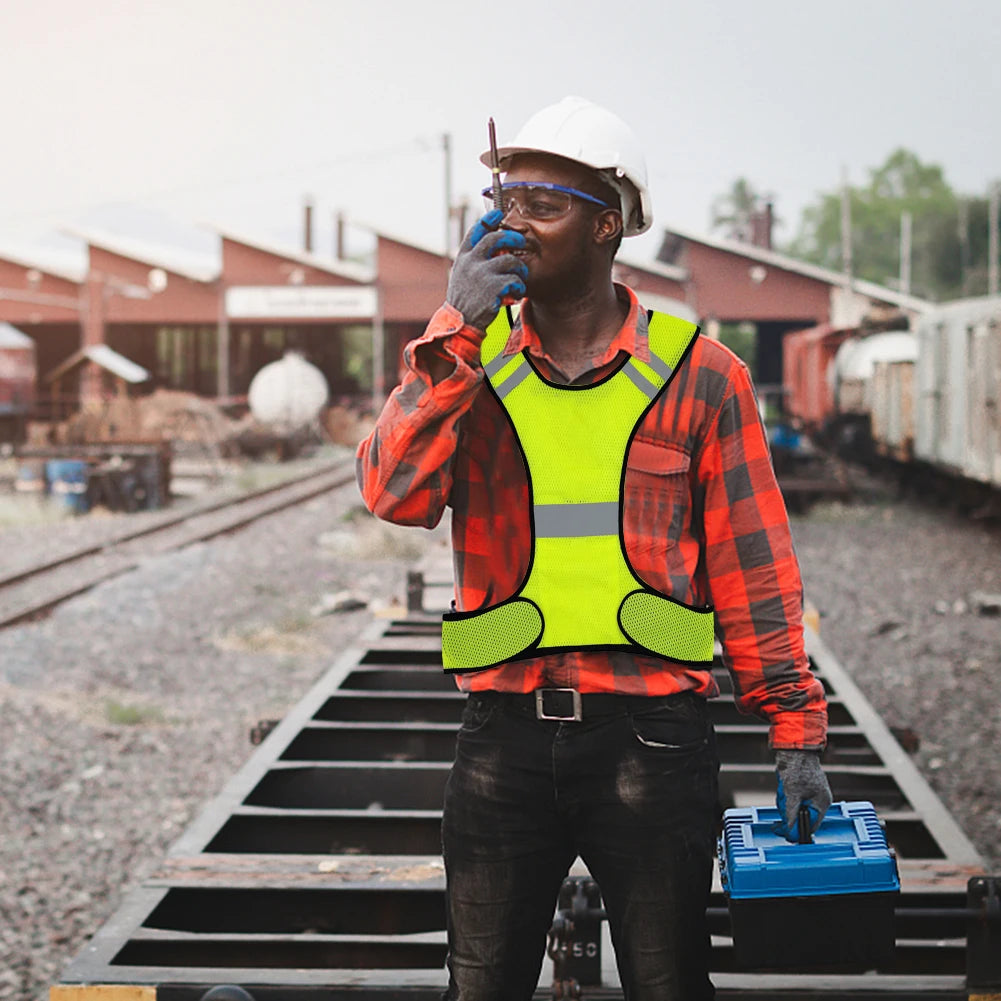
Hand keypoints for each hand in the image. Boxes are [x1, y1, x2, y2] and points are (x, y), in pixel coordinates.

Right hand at [446, 209, 527, 331]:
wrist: (461, 322)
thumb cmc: (465, 299)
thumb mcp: (462, 274)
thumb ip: (474, 258)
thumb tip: (493, 240)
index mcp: (463, 257)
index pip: (476, 231)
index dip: (489, 220)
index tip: (499, 213)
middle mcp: (471, 262)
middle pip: (496, 238)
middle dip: (513, 238)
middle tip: (522, 242)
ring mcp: (482, 274)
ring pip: (511, 260)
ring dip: (520, 270)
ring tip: (519, 279)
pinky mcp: (493, 287)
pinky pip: (515, 280)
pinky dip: (519, 287)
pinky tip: (515, 294)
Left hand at [775, 748, 832, 841]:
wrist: (793, 748)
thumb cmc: (797, 767)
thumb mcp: (791, 794)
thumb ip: (791, 814)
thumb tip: (790, 832)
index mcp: (821, 803)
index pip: (810, 826)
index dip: (796, 830)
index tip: (783, 831)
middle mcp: (818, 800)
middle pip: (801, 818)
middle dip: (788, 812)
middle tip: (782, 801)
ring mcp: (810, 794)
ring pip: (795, 809)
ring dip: (785, 802)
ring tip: (783, 789)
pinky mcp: (802, 789)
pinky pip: (792, 800)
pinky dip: (785, 796)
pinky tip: (783, 787)